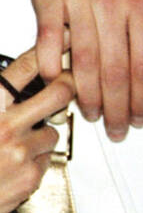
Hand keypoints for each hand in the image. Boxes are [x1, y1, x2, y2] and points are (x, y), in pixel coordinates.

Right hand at [0, 49, 74, 212]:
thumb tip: (7, 83)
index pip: (25, 68)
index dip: (49, 50)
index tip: (63, 38)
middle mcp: (5, 125)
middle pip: (57, 93)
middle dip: (66, 86)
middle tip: (65, 85)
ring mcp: (20, 151)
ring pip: (53, 130)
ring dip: (41, 135)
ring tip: (17, 144)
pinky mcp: (31, 175)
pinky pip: (47, 158)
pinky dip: (35, 160)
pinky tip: (14, 164)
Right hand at [32, 0, 142, 139]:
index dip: (141, 100)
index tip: (139, 118)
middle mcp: (112, 2)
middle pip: (115, 72)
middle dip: (116, 109)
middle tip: (115, 128)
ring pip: (84, 62)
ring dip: (87, 96)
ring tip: (91, 114)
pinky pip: (50, 40)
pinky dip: (53, 65)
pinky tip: (59, 81)